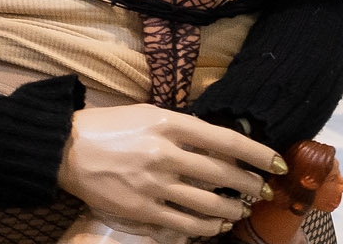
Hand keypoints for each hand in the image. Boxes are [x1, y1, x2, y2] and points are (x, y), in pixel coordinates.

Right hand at [58, 103, 275, 237]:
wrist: (66, 149)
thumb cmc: (108, 127)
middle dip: (249, 185)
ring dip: (231, 210)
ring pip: (209, 204)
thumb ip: (181, 127)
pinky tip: (215, 227)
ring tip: (239, 211)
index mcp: (168, 123)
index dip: (257, 154)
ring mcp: (154, 184)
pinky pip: (185, 224)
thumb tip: (217, 142)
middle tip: (261, 192)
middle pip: (222, 174)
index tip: (276, 163)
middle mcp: (165, 153)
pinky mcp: (143, 209)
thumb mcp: (147, 114)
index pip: (226, 140)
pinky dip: (206, 229)